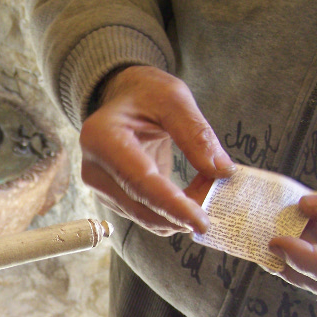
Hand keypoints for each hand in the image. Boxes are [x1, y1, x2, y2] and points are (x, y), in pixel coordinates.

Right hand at [80, 65, 235, 235]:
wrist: (123, 99)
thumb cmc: (146, 94)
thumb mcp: (174, 99)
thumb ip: (197, 134)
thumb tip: (221, 171)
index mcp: (102, 139)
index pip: (140, 182)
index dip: (172, 206)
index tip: (202, 222)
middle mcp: (94, 169)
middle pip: (140, 207)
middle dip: (180, 214)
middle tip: (216, 204)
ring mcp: (100, 187)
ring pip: (144, 216)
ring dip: (178, 213)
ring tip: (205, 188)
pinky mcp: (112, 198)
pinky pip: (145, 214)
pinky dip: (171, 212)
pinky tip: (188, 193)